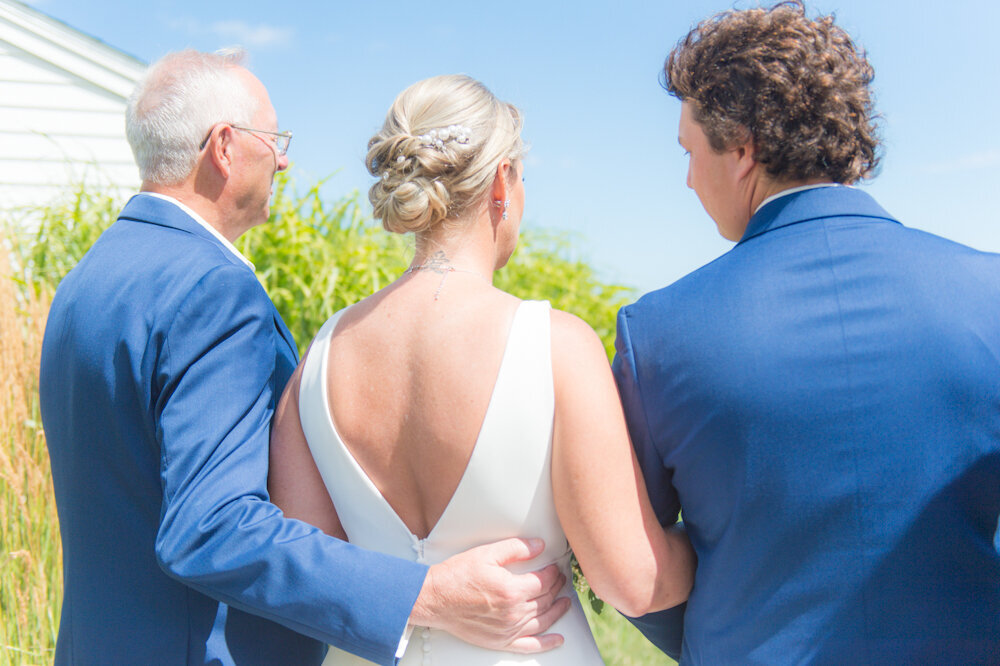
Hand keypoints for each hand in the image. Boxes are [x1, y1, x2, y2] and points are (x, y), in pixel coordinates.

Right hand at [409, 537, 570, 652]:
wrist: (434, 599)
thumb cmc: (456, 576)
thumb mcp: (486, 554)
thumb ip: (515, 548)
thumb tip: (539, 546)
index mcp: (511, 590)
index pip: (543, 582)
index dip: (553, 573)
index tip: (555, 567)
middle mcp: (513, 613)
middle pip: (544, 600)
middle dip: (556, 588)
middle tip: (560, 580)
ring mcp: (507, 630)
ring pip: (542, 621)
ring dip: (556, 611)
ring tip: (564, 602)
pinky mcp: (500, 641)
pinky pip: (530, 646)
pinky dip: (547, 643)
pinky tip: (558, 639)